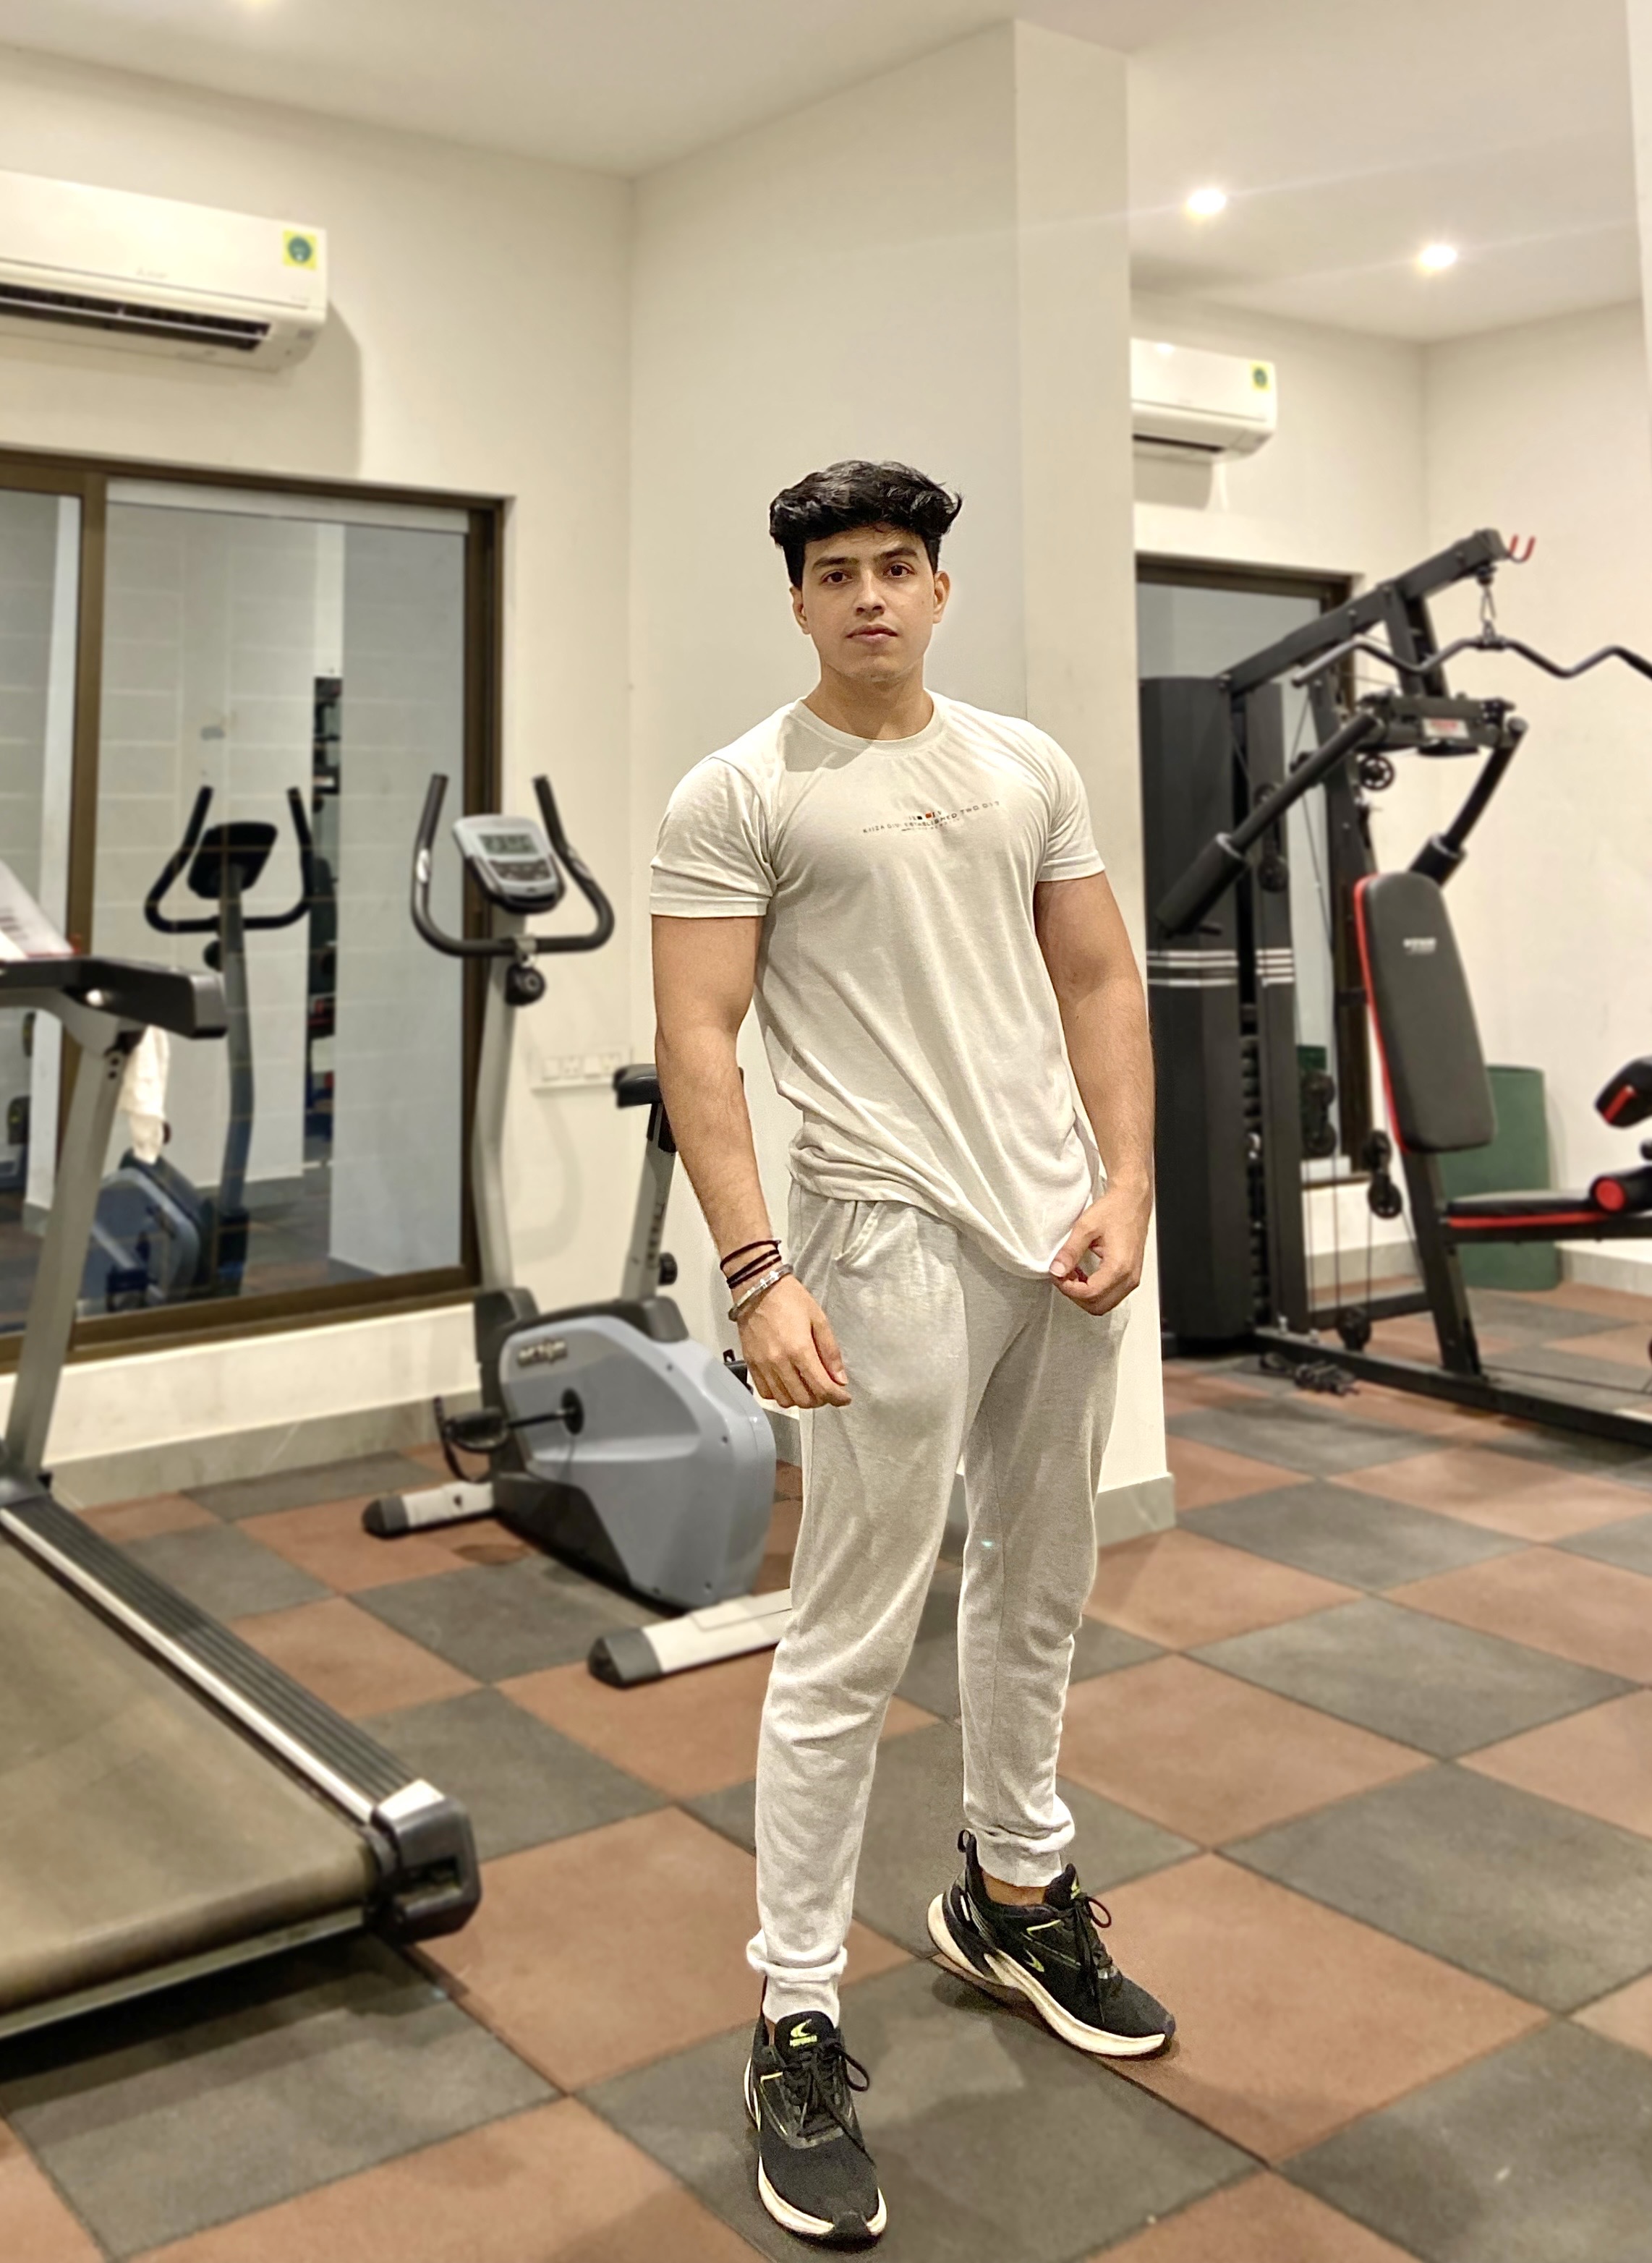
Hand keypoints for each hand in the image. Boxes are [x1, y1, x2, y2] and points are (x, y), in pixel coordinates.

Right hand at [738, 1275, 851, 1408]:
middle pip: (804, 1399)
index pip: (822, 1387)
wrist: (758, 1287)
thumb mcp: (819, 1320)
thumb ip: (831, 1352)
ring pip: (785, 1400)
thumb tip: (840, 1379)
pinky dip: (780, 1395)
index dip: (837, 1398)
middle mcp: (779, 1362)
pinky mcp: (751, 1364)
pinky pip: (766, 1393)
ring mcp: (762, 1365)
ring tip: (808, 1387)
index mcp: (799, 1349)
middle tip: (827, 1389)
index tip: (844, 1398)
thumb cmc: (790, 1299)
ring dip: (801, 1399)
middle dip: (821, 1399)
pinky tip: (789, 1384)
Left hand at [1049, 1182, 1151, 1315]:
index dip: (1068, 1288)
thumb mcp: (1086, 1227)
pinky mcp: (1131, 1276)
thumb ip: (1070, 1251)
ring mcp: (1132, 1278)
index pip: (1089, 1294)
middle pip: (1097, 1306)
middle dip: (1075, 1295)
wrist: (1132, 1200)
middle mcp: (1129, 1277)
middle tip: (1062, 1276)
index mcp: (1119, 1266)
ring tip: (1071, 1274)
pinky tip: (1083, 1275)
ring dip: (1084, 1294)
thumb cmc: (1115, 1209)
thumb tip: (1057, 1269)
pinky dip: (1094, 1291)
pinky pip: (1111, 1294)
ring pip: (1104, 1304)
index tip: (1057, 1275)